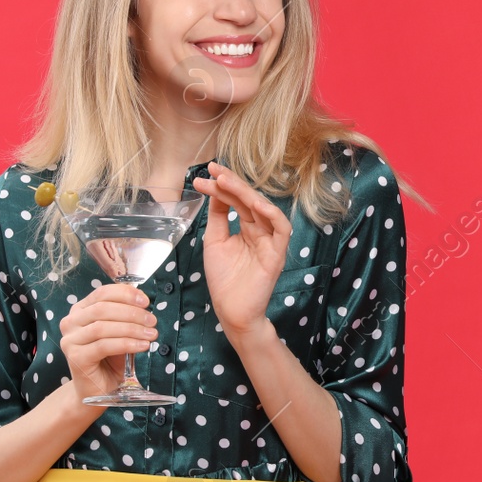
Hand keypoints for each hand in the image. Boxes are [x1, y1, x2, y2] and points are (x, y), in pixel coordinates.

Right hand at [57, 282, 158, 401]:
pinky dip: (126, 344)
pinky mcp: (76, 357)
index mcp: (80, 311)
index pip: (102, 293)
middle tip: (152, 321)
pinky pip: (104, 345)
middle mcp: (71, 323)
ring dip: (132, 329)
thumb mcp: (120, 334)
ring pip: (103, 326)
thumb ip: (126, 319)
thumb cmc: (109, 360)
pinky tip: (142, 346)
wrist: (97, 389)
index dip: (125, 294)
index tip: (145, 301)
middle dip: (132, 313)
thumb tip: (144, 306)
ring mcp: (70, 340)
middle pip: (103, 308)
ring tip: (151, 334)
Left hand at [193, 161, 291, 337]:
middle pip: (248, 200)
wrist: (231, 311)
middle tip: (213, 171)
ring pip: (263, 208)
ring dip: (245, 192)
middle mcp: (260, 230)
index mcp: (247, 228)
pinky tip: (254, 202)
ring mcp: (270, 241)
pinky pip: (281, 228)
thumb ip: (218, 216)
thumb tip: (216, 191)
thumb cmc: (224, 280)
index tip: (200, 178)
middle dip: (230, 182)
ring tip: (225, 181)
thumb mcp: (215, 241)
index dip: (220, 187)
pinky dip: (270, 213)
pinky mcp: (277, 254)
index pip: (235, 201)